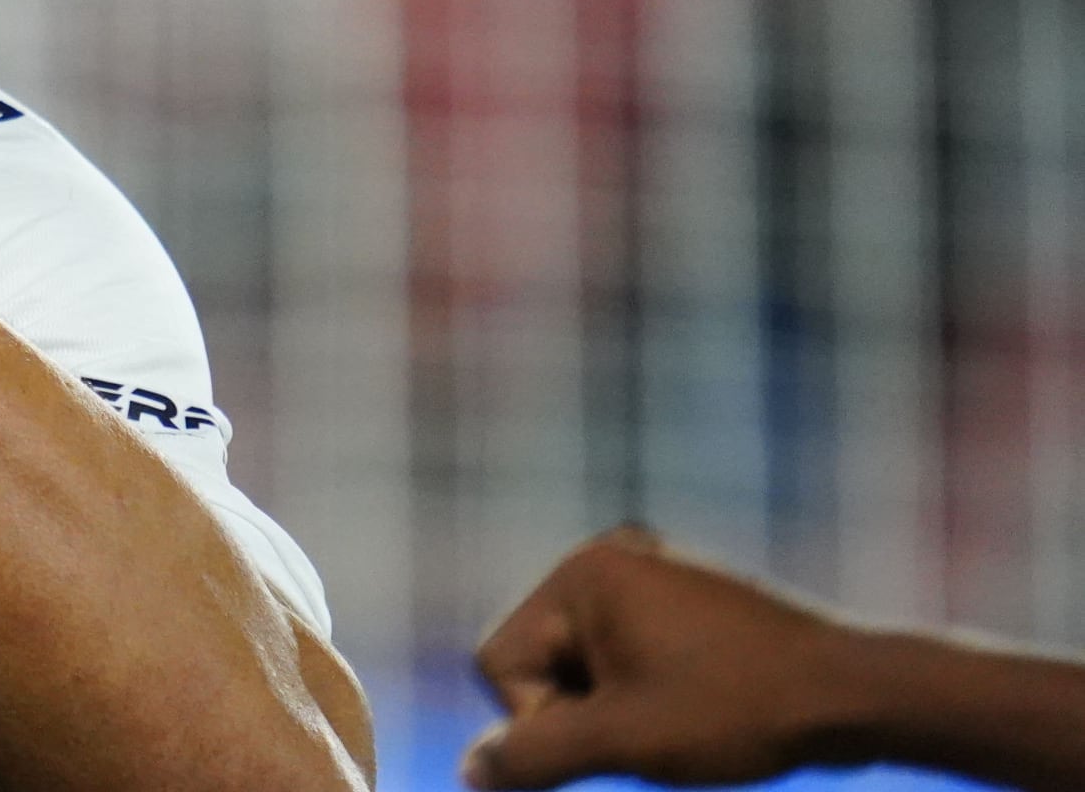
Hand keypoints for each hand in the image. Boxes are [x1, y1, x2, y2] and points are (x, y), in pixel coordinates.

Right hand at [467, 527, 868, 787]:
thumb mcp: (622, 740)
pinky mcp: (691, 603)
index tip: (617, 738)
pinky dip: (647, 698)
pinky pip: (630, 659)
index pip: (501, 662)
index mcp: (583, 573)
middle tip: (651, 737)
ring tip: (681, 729)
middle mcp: (611, 558)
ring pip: (588, 668)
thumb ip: (532, 755)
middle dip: (581, 714)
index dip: (543, 721)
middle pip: (541, 662)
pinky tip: (697, 716)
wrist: (860, 695)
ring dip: (616, 713)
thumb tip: (468, 773)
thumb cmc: (738, 710)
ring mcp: (655, 576)